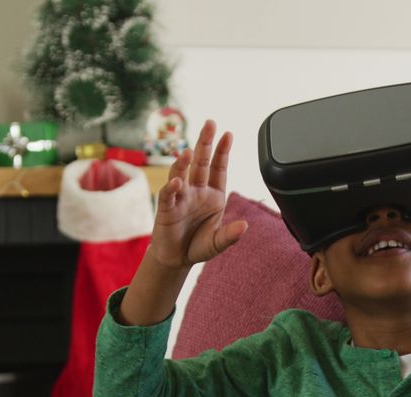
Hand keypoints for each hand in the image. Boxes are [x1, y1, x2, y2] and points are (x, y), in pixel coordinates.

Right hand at [151, 119, 247, 268]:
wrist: (177, 258)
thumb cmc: (198, 245)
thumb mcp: (218, 243)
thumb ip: (230, 235)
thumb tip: (244, 226)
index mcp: (214, 195)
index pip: (218, 168)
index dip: (222, 152)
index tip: (228, 134)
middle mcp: (197, 191)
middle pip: (200, 163)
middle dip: (205, 143)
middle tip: (209, 124)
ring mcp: (181, 197)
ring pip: (182, 173)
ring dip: (185, 162)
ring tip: (189, 151)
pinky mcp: (166, 209)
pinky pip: (168, 195)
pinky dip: (172, 187)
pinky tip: (177, 181)